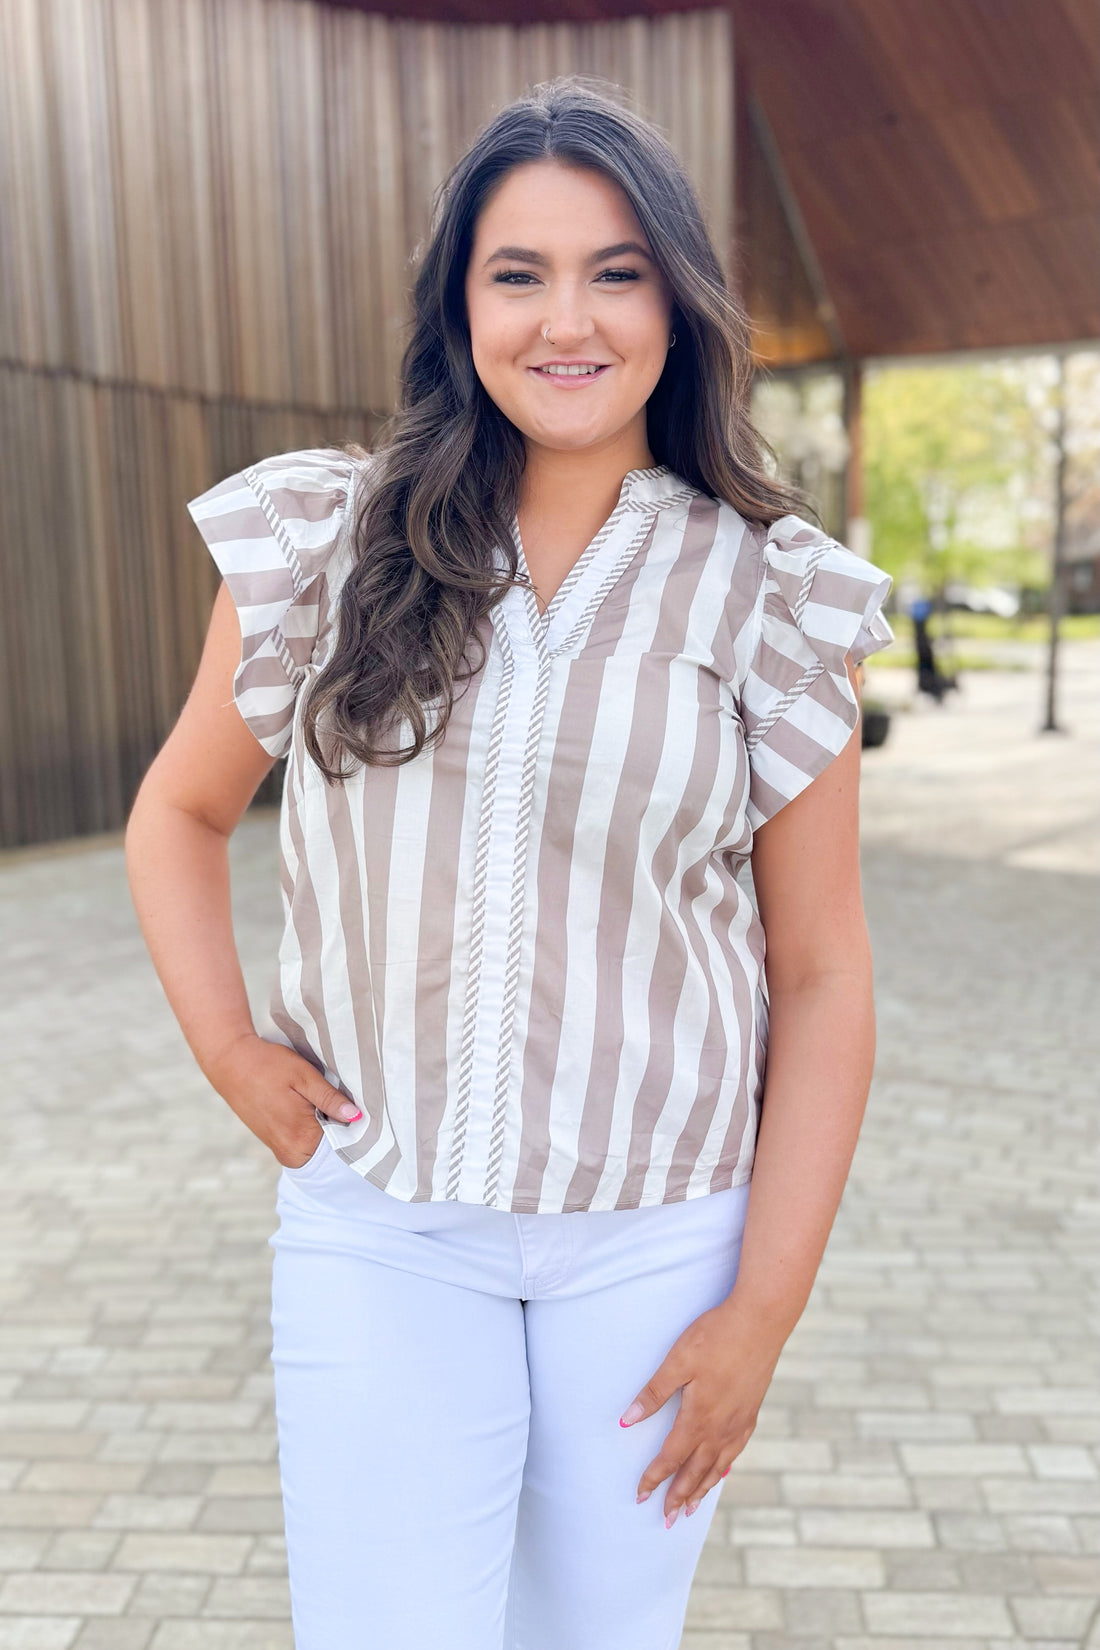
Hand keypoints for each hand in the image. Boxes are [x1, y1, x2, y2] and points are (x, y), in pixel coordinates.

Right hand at [203, 1032, 362, 1168]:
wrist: (230, 1063)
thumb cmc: (267, 1066)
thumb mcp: (304, 1077)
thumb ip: (331, 1100)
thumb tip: (357, 1117)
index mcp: (300, 1138)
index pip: (342, 1147)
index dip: (355, 1129)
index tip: (361, 1111)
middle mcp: (289, 1150)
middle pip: (330, 1149)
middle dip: (341, 1128)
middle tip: (347, 1102)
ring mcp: (280, 1147)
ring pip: (317, 1144)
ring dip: (327, 1126)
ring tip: (328, 1101)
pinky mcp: (273, 1140)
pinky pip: (303, 1140)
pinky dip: (313, 1126)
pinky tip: (312, 1105)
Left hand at [619, 1298, 784, 1526]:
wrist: (760, 1322)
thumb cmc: (715, 1337)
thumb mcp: (678, 1361)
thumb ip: (654, 1393)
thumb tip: (626, 1420)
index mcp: (698, 1418)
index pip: (670, 1458)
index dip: (654, 1478)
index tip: (640, 1496)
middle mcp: (720, 1428)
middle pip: (695, 1471)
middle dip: (679, 1496)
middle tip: (667, 1519)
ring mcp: (739, 1422)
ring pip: (717, 1466)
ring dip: (702, 1488)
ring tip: (692, 1508)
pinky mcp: (752, 1412)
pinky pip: (735, 1450)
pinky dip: (724, 1466)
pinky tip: (722, 1469)